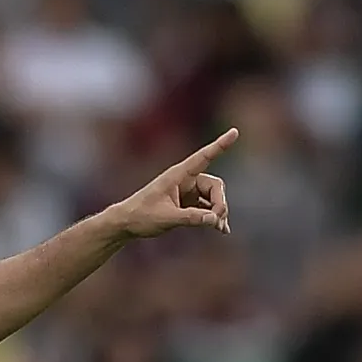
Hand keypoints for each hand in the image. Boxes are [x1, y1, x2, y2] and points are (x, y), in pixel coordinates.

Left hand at [108, 129, 235, 239]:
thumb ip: (191, 218)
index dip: (220, 145)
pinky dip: (214, 218)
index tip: (235, 132)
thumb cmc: (141, 216)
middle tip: (216, 220)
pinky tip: (221, 229)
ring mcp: (188, 193)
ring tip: (219, 228)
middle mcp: (186, 181)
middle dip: (220, 202)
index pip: (204, 157)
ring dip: (218, 212)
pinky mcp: (188, 205)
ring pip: (213, 198)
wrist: (126, 224)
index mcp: (178, 175)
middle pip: (215, 186)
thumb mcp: (166, 218)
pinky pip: (208, 208)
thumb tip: (214, 219)